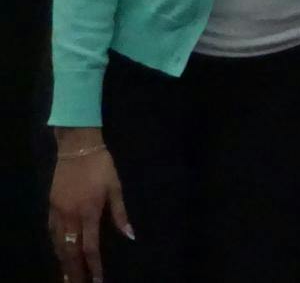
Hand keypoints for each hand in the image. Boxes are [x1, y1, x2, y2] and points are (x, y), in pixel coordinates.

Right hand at [48, 132, 131, 282]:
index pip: (91, 246)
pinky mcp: (51, 206)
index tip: (97, 279)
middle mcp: (71, 216)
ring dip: (63, 261)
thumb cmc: (102, 166)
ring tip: (68, 276)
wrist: (77, 148)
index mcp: (90, 212)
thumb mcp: (116, 187)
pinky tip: (60, 253)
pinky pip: (52, 232)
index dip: (94, 265)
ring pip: (58, 244)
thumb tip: (130, 236)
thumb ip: (121, 213)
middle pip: (70, 251)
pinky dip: (56, 246)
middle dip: (75, 270)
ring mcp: (58, 212)